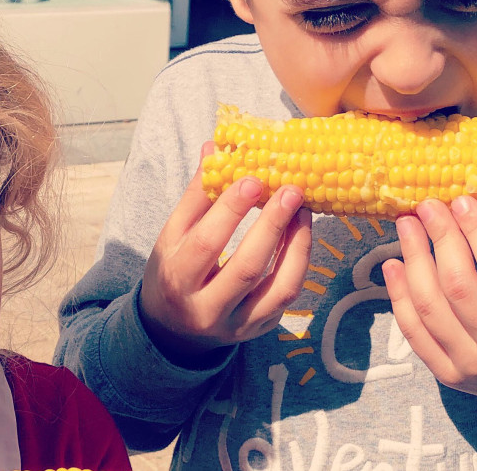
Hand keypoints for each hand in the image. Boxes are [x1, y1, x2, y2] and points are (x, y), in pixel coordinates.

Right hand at [139, 142, 311, 364]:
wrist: (173, 329)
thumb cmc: (173, 270)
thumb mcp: (173, 234)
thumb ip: (197, 195)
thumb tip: (216, 148)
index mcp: (177, 278)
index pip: (206, 244)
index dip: (230, 210)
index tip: (253, 179)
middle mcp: (206, 308)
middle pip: (246, 268)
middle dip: (273, 226)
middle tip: (291, 190)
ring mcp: (236, 324)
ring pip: (277, 288)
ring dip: (296, 244)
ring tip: (303, 209)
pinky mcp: (259, 329)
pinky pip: (287, 296)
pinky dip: (299, 262)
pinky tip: (301, 233)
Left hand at [382, 178, 476, 419]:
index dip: (476, 230)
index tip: (461, 199)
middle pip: (459, 286)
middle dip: (439, 239)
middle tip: (426, 205)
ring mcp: (474, 366)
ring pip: (431, 308)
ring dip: (413, 261)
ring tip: (406, 226)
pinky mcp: (451, 377)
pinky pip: (415, 334)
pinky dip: (399, 298)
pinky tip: (393, 265)